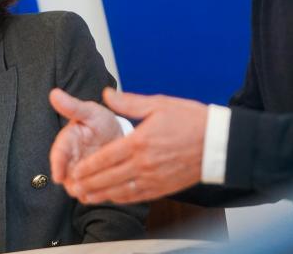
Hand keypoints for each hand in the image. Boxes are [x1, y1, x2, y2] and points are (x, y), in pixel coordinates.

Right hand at [49, 88, 122, 185]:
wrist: (115, 134)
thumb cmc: (100, 121)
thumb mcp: (89, 111)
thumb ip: (73, 106)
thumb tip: (54, 93)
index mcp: (66, 142)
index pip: (58, 154)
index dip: (58, 165)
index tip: (58, 176)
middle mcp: (70, 160)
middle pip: (67, 177)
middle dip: (73, 183)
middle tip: (81, 189)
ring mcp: (80, 174)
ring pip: (79, 189)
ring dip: (87, 191)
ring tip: (99, 192)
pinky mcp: (92, 184)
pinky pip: (93, 194)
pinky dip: (100, 195)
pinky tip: (111, 193)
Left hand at [67, 89, 207, 203]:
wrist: (219, 142)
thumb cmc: (191, 120)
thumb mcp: (159, 104)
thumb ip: (129, 102)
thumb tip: (107, 94)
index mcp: (140, 141)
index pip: (106, 157)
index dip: (87, 166)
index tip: (74, 170)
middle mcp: (144, 163)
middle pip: (108, 177)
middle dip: (88, 183)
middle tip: (73, 185)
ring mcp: (154, 178)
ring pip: (120, 190)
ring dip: (101, 194)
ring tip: (85, 195)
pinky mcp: (163, 187)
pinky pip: (137, 196)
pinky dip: (121, 198)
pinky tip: (112, 197)